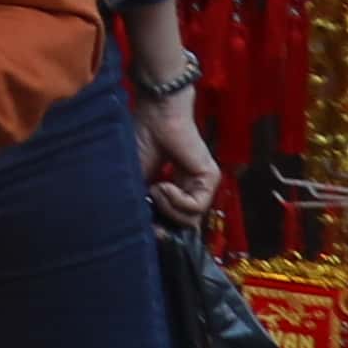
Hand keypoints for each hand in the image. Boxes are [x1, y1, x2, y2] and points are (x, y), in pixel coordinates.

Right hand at [131, 74, 220, 229]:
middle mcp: (191, 189)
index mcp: (175, 189)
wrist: (154, 117)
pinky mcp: (210, 178)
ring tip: (155, 188)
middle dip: (165, 222)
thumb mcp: (137, 180)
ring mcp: (202, 185)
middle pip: (184, 224)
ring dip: (168, 208)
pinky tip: (164, 184)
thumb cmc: (141, 141)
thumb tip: (142, 228)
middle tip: (150, 211)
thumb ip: (144, 203)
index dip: (161, 229)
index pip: (175, 220)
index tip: (147, 229)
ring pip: (191, 219)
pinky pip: (195, 206)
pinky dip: (176, 200)